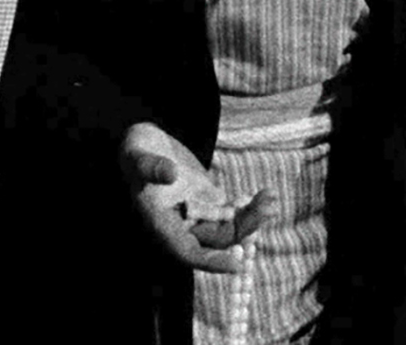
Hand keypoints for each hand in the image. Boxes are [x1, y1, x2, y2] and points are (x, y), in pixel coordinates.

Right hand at [120, 122, 277, 273]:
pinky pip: (234, 212)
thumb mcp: (138, 156)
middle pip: (218, 241)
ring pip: (230, 228)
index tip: (236, 263)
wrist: (145, 143)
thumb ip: (151, 167)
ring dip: (252, 218)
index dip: (211, 261)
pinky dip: (250, 206)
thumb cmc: (136, 152)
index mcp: (162, 225)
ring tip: (270, 199)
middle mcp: (182, 226)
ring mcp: (199, 214)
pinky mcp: (210, 201)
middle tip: (266, 209)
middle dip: (244, 229)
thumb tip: (170, 174)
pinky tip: (265, 194)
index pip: (188, 253)